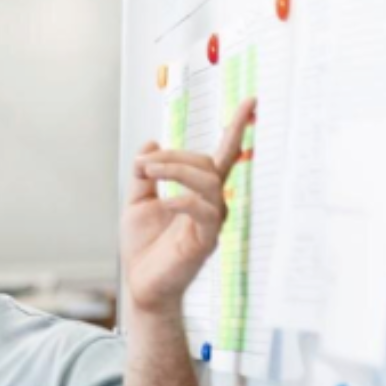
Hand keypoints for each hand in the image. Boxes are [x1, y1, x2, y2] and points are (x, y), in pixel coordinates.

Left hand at [122, 97, 254, 318]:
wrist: (141, 284)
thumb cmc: (144, 247)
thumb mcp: (136, 204)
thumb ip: (144, 175)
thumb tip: (150, 143)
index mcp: (199, 193)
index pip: (222, 155)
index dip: (236, 128)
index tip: (249, 102)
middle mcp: (212, 203)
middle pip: (206, 163)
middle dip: (173, 156)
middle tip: (143, 163)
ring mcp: (212, 221)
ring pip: (208, 182)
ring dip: (176, 171)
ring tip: (148, 172)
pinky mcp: (206, 240)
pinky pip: (205, 211)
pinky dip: (183, 200)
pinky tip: (165, 203)